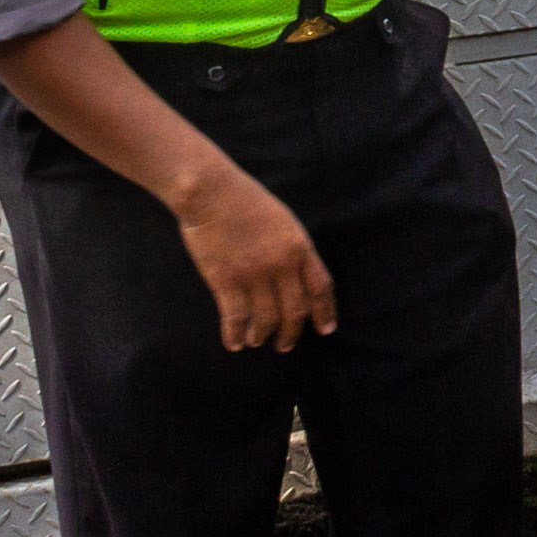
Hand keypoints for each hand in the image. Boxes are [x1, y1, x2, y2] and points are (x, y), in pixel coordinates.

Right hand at [171, 165, 338, 352]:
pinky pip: (235, 318)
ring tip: (258, 341)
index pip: (321, 287)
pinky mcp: (226, 281)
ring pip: (266, 319)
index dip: (325, 312)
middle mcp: (282, 265)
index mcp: (300, 247)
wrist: (211, 192)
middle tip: (285, 345)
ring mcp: (254, 274)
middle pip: (295, 310)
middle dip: (291, 333)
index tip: (326, 329)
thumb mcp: (283, 221)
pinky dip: (236, 335)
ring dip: (262, 336)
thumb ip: (292, 249)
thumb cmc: (245, 201)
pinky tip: (234, 343)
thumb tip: (297, 276)